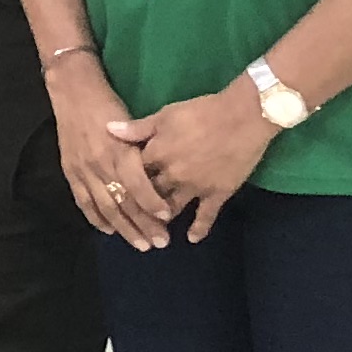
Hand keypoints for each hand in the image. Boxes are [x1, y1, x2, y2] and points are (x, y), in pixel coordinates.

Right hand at [43, 57, 166, 244]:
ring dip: (124, 228)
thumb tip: (164, 171)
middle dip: (143, 224)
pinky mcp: (71, 172)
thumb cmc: (108, 104)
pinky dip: (96, 218)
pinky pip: (84, 201)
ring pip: (105, 207)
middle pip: (124, 203)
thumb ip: (144, 146)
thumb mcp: (132, 120)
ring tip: (140, 244)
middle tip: (160, 242)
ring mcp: (83, 171)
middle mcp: (100, 165)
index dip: (153, 205)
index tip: (168, 218)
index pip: (138, 187)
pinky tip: (108, 230)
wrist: (72, 92)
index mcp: (118, 152)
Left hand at [110, 82, 274, 245]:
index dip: (123, 181)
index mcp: (156, 154)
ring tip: (153, 232)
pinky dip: (199, 229)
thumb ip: (137, 128)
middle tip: (130, 217)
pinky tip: (192, 240)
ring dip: (162, 220)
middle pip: (148, 194)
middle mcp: (172, 175)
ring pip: (172, 208)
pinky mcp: (218, 193)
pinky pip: (206, 215)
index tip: (116, 190)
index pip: (131, 173)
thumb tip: (107, 129)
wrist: (243, 117)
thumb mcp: (165, 115)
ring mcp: (195, 187)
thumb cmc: (202, 111)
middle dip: (138, 206)